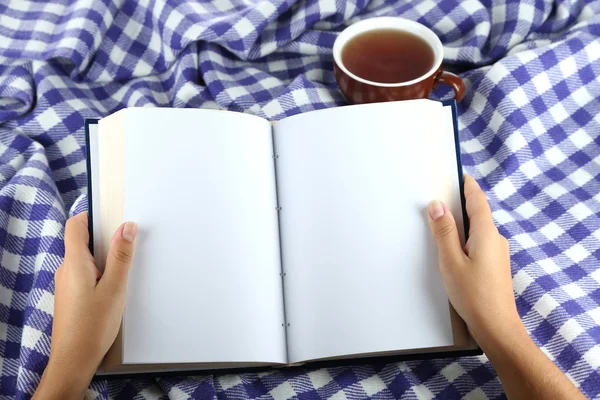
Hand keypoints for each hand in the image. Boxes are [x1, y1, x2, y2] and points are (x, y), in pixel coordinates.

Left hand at [33, 212, 136, 399]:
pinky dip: (101, 272)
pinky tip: (115, 287)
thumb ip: (121, 256)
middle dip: (106, 238)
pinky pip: (85, 274)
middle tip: (128, 243)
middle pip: (82, 241)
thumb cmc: (93, 325)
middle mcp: (66, 270)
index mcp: (74, 263)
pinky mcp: (71, 295)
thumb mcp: (115, 287)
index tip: (114, 216)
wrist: (74, 358)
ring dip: (105, 258)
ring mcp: (67, 283)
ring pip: (86, 259)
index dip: (92, 215)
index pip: (75, 225)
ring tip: (125, 269)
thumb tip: (127, 227)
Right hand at [428, 176, 585, 399]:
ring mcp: (498, 253)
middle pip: (478, 214)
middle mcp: (496, 240)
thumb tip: (437, 205)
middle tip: (441, 197)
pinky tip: (453, 248)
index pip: (478, 201)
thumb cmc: (473, 294)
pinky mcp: (496, 265)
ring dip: (462, 223)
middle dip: (460, 205)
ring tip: (441, 223)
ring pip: (478, 230)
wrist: (497, 326)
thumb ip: (444, 232)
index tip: (459, 175)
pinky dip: (466, 238)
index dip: (468, 186)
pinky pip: (480, 243)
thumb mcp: (451, 260)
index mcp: (487, 234)